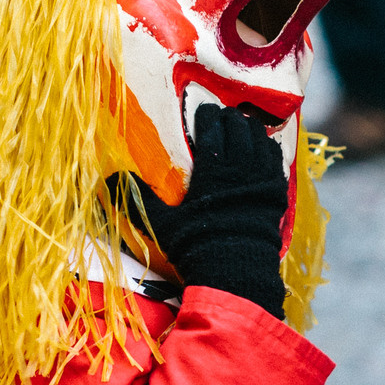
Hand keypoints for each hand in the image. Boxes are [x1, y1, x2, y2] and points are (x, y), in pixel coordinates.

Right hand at [142, 103, 287, 318]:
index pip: (212, 126)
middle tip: (220, 116)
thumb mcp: (162, 223)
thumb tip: (108, 179)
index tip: (202, 112)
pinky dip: (267, 147)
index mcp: (213, 167)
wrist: (236, 272)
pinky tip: (261, 148)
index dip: (207, 114)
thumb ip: (140, 198)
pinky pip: (276, 158)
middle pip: (238, 125)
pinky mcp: (277, 191)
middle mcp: (241, 165)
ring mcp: (262, 177)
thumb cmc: (196, 245)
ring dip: (249, 128)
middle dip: (228, 116)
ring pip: (259, 138)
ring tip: (241, 126)